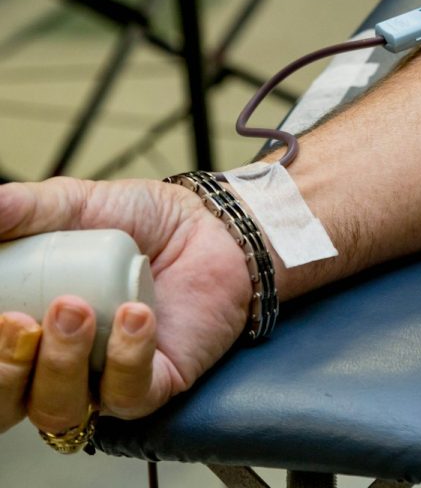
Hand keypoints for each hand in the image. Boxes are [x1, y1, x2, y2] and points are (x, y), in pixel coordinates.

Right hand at [0, 177, 251, 434]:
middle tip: (19, 320)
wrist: (210, 224)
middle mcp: (58, 361)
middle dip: (3, 371)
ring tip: (77, 308)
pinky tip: (135, 315)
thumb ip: (24, 209)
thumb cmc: (141, 219)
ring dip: (59, 363)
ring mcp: (103, 377)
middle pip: (7, 403)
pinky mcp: (154, 383)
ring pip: (59, 408)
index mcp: (28, 325)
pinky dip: (126, 356)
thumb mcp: (74, 203)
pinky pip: (128, 393)